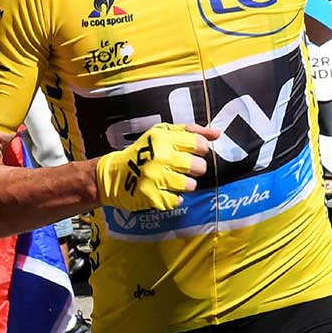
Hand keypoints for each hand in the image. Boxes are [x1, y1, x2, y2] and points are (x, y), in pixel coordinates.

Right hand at [93, 122, 217, 213]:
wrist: (115, 175)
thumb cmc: (143, 151)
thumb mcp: (163, 133)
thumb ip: (191, 132)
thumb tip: (217, 134)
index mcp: (163, 138)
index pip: (199, 144)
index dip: (201, 150)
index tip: (194, 152)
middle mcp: (159, 157)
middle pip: (199, 166)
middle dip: (195, 169)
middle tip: (182, 168)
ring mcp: (155, 178)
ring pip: (190, 185)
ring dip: (185, 185)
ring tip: (172, 180)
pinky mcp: (152, 197)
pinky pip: (177, 201)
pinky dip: (173, 198)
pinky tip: (163, 190)